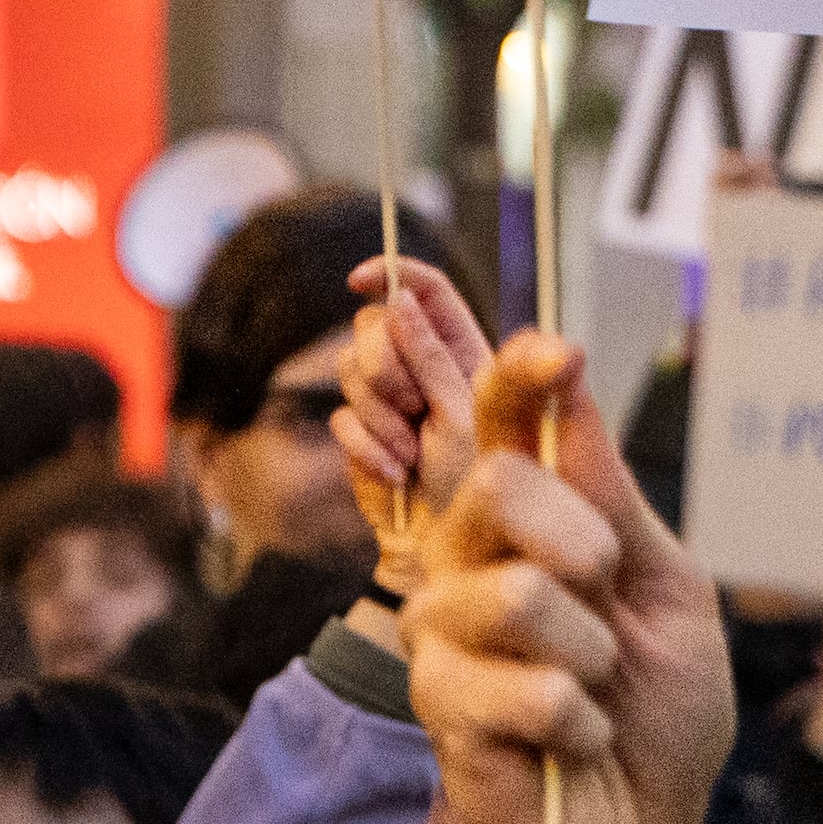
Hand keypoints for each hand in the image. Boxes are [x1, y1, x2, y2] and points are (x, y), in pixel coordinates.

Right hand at [331, 252, 493, 590]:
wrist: (451, 551)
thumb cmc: (481, 487)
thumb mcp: (466, 415)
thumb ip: (431, 356)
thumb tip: (401, 299)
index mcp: (463, 352)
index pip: (427, 290)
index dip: (392, 272)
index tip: (360, 279)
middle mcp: (423, 369)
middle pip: (375, 325)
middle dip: (384, 364)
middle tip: (412, 406)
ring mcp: (390, 402)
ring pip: (350, 370)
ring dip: (378, 414)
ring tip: (411, 452)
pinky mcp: (362, 436)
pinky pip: (340, 420)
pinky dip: (366, 448)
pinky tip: (395, 474)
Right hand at [404, 335, 734, 823]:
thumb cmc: (657, 708)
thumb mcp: (666, 586)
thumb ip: (610, 497)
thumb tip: (568, 384)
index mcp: (520, 523)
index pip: (494, 426)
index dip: (514, 376)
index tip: (556, 349)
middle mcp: (464, 565)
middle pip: (496, 486)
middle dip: (581, 541)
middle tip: (608, 595)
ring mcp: (442, 638)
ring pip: (515, 596)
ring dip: (590, 655)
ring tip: (593, 692)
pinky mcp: (440, 713)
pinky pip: (525, 689)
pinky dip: (579, 721)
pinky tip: (572, 744)